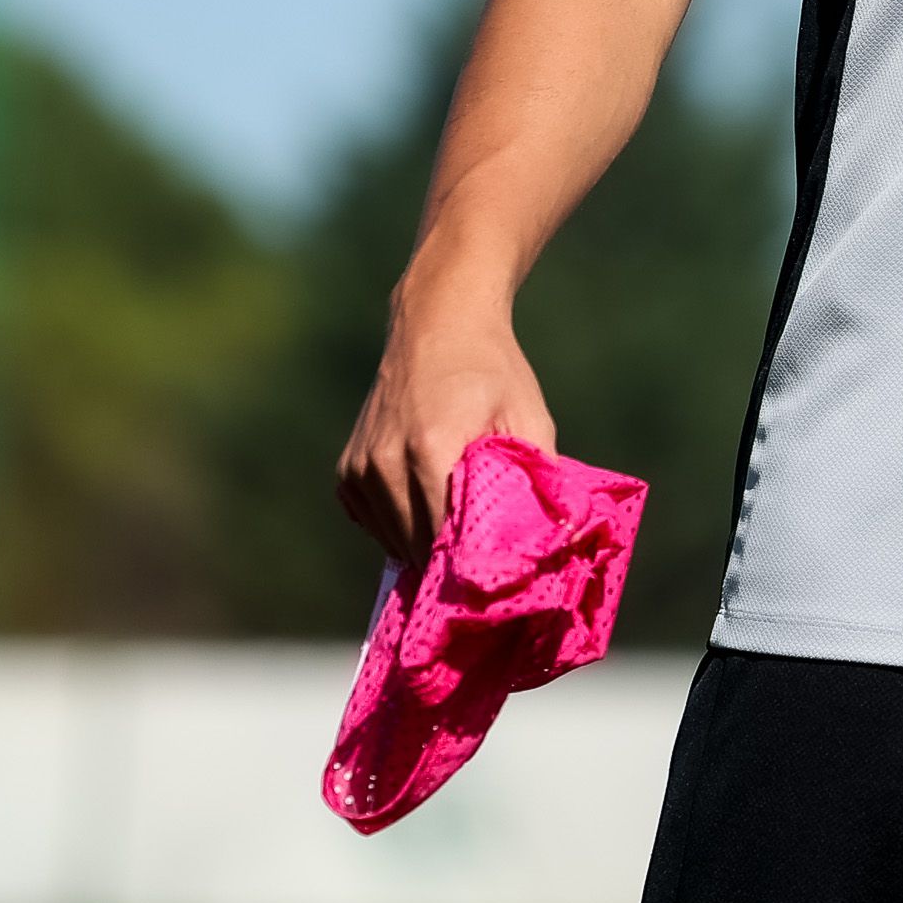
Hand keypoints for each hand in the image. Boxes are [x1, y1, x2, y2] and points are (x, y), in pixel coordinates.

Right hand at [334, 297, 556, 567]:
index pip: (446, 538)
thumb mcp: (530, 417)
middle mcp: (385, 462)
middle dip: (451, 563)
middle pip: (417, 547)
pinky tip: (427, 505)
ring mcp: (360, 468)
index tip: (497, 578)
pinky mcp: (347, 471)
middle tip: (484, 565)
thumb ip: (541, 476)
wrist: (438, 323)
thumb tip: (556, 535)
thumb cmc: (493, 370)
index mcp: (431, 449)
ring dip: (424, 546)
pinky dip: (400, 527)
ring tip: (459, 532)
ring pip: (394, 542)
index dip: (473, 563)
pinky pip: (375, 523)